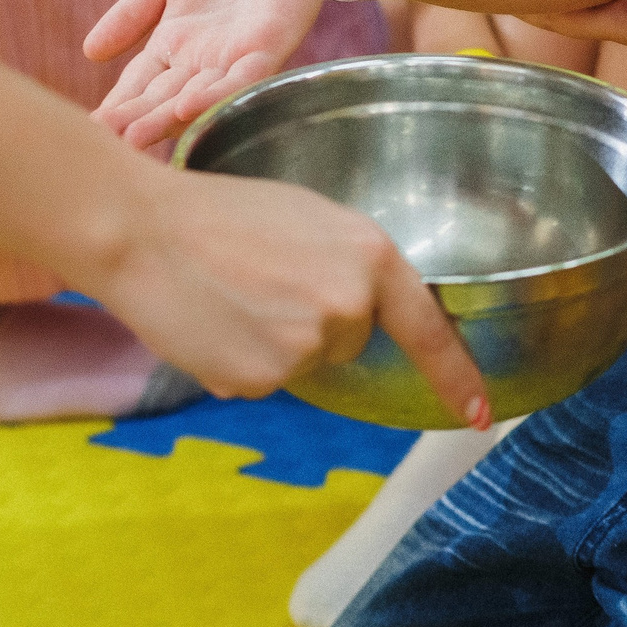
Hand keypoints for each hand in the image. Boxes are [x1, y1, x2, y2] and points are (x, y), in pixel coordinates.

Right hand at [86, 0, 353, 148]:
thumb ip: (132, 13)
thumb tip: (89, 52)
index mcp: (174, 45)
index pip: (138, 84)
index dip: (116, 104)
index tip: (87, 128)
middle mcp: (202, 61)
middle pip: (162, 98)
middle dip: (134, 120)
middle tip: (103, 143)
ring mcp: (234, 58)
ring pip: (197, 96)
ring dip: (167, 118)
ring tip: (135, 137)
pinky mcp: (268, 46)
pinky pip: (241, 77)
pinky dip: (215, 94)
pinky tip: (188, 106)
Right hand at [93, 168, 488, 428]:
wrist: (144, 232)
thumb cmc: (220, 213)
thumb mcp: (308, 219)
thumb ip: (349, 264)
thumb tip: (360, 309)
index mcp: (371, 255)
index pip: (429, 328)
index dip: (457, 375)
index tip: (483, 413)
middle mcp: (350, 305)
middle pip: (350, 339)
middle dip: (314, 318)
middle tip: (263, 276)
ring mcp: (307, 346)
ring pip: (305, 361)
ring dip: (275, 340)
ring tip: (232, 293)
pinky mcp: (264, 379)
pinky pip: (265, 379)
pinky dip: (242, 359)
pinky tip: (215, 320)